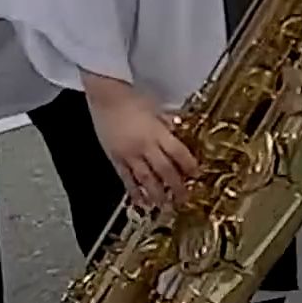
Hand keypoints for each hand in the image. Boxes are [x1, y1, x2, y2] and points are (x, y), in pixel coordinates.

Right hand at [88, 77, 197, 211]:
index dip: (189, 166)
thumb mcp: (156, 108)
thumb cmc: (130, 97)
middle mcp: (144, 145)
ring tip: (165, 207)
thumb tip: (179, 133)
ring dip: (157, 194)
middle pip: (164, 170)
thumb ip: (167, 124)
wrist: (105, 95)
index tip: (196, 175)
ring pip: (146, 179)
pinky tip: (141, 201)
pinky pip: (126, 178)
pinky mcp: (115, 157)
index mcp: (156, 131)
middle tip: (184, 199)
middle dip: (176, 186)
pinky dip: (135, 191)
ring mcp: (128, 153)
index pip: (178, 153)